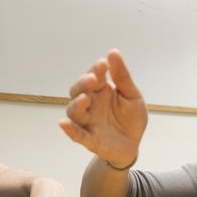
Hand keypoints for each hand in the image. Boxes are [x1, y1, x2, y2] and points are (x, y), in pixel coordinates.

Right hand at [60, 49, 147, 167]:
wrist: (134, 144)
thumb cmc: (131, 119)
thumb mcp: (132, 96)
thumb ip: (122, 77)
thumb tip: (113, 52)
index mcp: (101, 91)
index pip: (94, 77)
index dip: (96, 70)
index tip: (103, 64)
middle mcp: (90, 105)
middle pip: (78, 92)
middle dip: (83, 84)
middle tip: (93, 79)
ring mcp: (88, 122)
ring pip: (74, 112)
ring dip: (76, 104)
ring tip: (85, 98)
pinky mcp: (90, 140)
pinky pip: (76, 135)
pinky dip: (69, 130)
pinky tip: (63, 124)